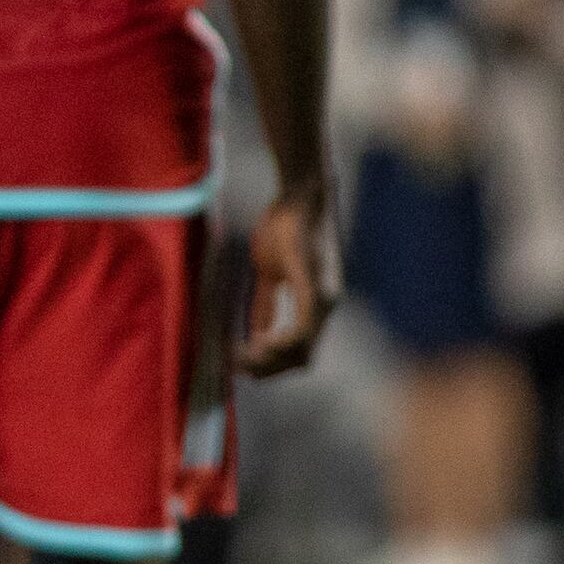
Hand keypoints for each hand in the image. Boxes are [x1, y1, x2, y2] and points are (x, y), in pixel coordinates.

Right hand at [238, 180, 336, 377]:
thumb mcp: (269, 271)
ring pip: (303, 351)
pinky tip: (259, 344)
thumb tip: (256, 333)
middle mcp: (326, 306)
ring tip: (242, 358)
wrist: (300, 193)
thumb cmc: (284, 225)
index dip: (270, 364)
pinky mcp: (315, 287)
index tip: (240, 364)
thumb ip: (266, 303)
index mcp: (317, 304)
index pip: (299, 351)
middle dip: (268, 370)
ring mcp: (324, 298)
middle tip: (237, 367)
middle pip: (302, 360)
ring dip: (270, 360)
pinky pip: (302, 328)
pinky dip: (281, 344)